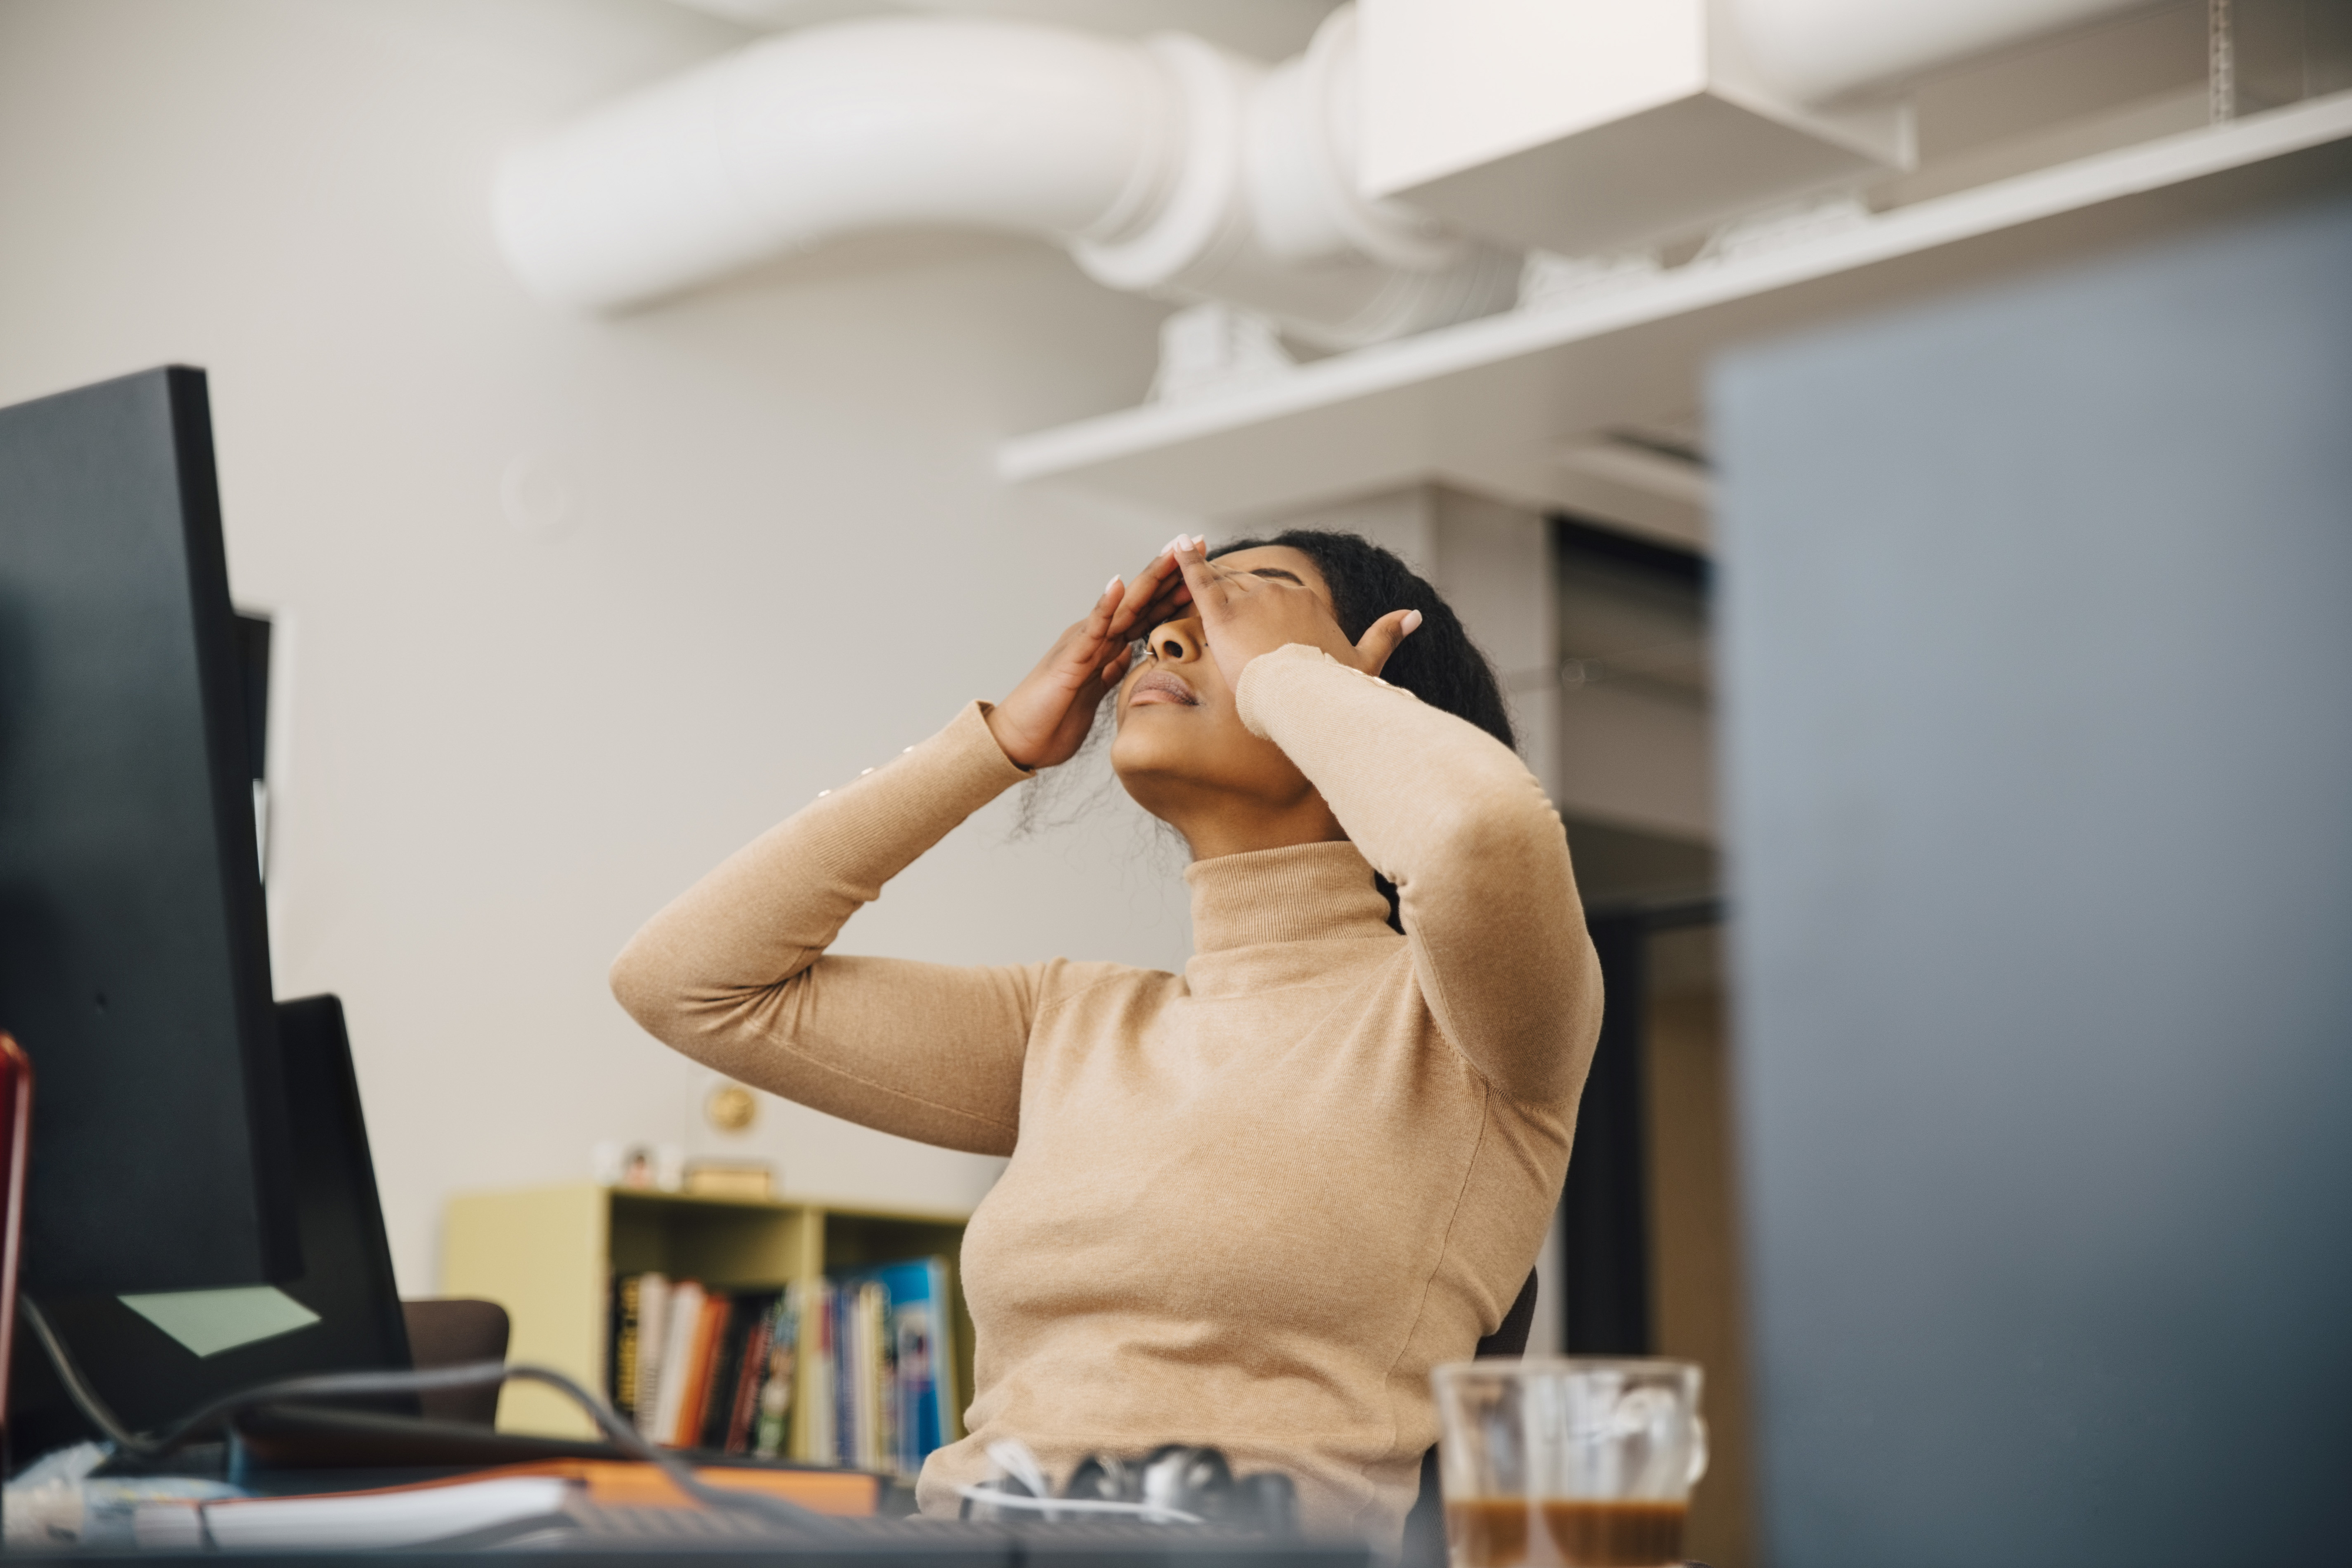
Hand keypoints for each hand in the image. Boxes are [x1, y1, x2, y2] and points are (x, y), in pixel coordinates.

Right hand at [985, 536, 1197, 769]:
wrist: (1020, 740)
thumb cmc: (1054, 718)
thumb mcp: (1095, 692)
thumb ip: (1110, 670)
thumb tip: (1129, 656)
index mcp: (1106, 645)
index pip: (1148, 611)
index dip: (1176, 589)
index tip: (1206, 568)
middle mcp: (1097, 636)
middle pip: (1141, 598)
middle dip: (1171, 571)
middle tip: (1199, 541)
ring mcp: (1084, 643)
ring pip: (1123, 605)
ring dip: (1149, 578)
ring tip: (1172, 552)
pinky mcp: (1071, 658)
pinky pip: (1091, 629)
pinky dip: (1105, 606)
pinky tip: (1119, 584)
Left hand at [1170, 536, 1420, 691]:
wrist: (1307, 700)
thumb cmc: (1334, 688)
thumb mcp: (1365, 662)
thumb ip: (1387, 635)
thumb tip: (1415, 614)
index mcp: (1306, 602)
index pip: (1276, 599)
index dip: (1262, 612)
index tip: (1255, 630)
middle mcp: (1279, 593)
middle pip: (1249, 591)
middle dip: (1235, 605)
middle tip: (1218, 622)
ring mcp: (1251, 601)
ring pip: (1225, 589)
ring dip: (1208, 589)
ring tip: (1195, 596)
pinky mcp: (1223, 616)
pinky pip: (1200, 583)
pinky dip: (1186, 563)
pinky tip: (1175, 547)